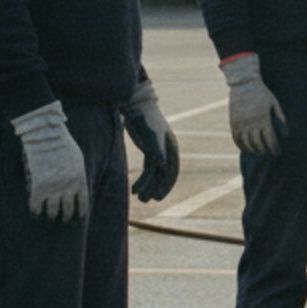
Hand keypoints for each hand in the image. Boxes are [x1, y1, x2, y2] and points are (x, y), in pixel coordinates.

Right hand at [11, 102, 88, 222]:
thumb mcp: (77, 160)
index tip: (76, 217)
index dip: (79, 213)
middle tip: (61, 221)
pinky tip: (35, 213)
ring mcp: (52, 189)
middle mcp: (67, 188)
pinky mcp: (37, 187)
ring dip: (51, 218)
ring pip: (52, 213)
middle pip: (67, 212)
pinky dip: (35, 212)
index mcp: (80, 181)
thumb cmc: (63, 145)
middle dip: (65, 218)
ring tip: (49, 220)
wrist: (47, 136)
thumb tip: (75, 186)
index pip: (82, 204)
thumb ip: (77, 175)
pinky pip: (36, 207)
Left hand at [124, 79, 179, 203]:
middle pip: (164, 174)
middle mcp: (167, 150)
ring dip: (148, 185)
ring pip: (155, 173)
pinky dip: (142, 179)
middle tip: (148, 200)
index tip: (158, 197)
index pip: (172, 170)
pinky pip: (148, 169)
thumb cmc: (145, 119)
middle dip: (157, 188)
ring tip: (139, 198)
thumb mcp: (151, 135)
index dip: (166, 185)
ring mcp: (158, 150)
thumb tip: (163, 166)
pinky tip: (134, 188)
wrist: (136, 107)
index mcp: (171, 147)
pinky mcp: (148, 149)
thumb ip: (157, 150)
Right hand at [222, 54, 284, 157]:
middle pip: (258, 144)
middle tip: (270, 156)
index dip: (274, 149)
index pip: (270, 140)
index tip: (277, 153)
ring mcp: (241, 123)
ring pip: (247, 144)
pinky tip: (247, 149)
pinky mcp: (233, 122)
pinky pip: (236, 138)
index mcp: (263, 118)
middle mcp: (251, 123)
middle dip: (265, 152)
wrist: (244, 83)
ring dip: (254, 151)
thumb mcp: (275, 103)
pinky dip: (241, 146)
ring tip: (260, 154)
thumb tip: (286, 135)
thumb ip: (281, 119)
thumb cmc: (262, 93)